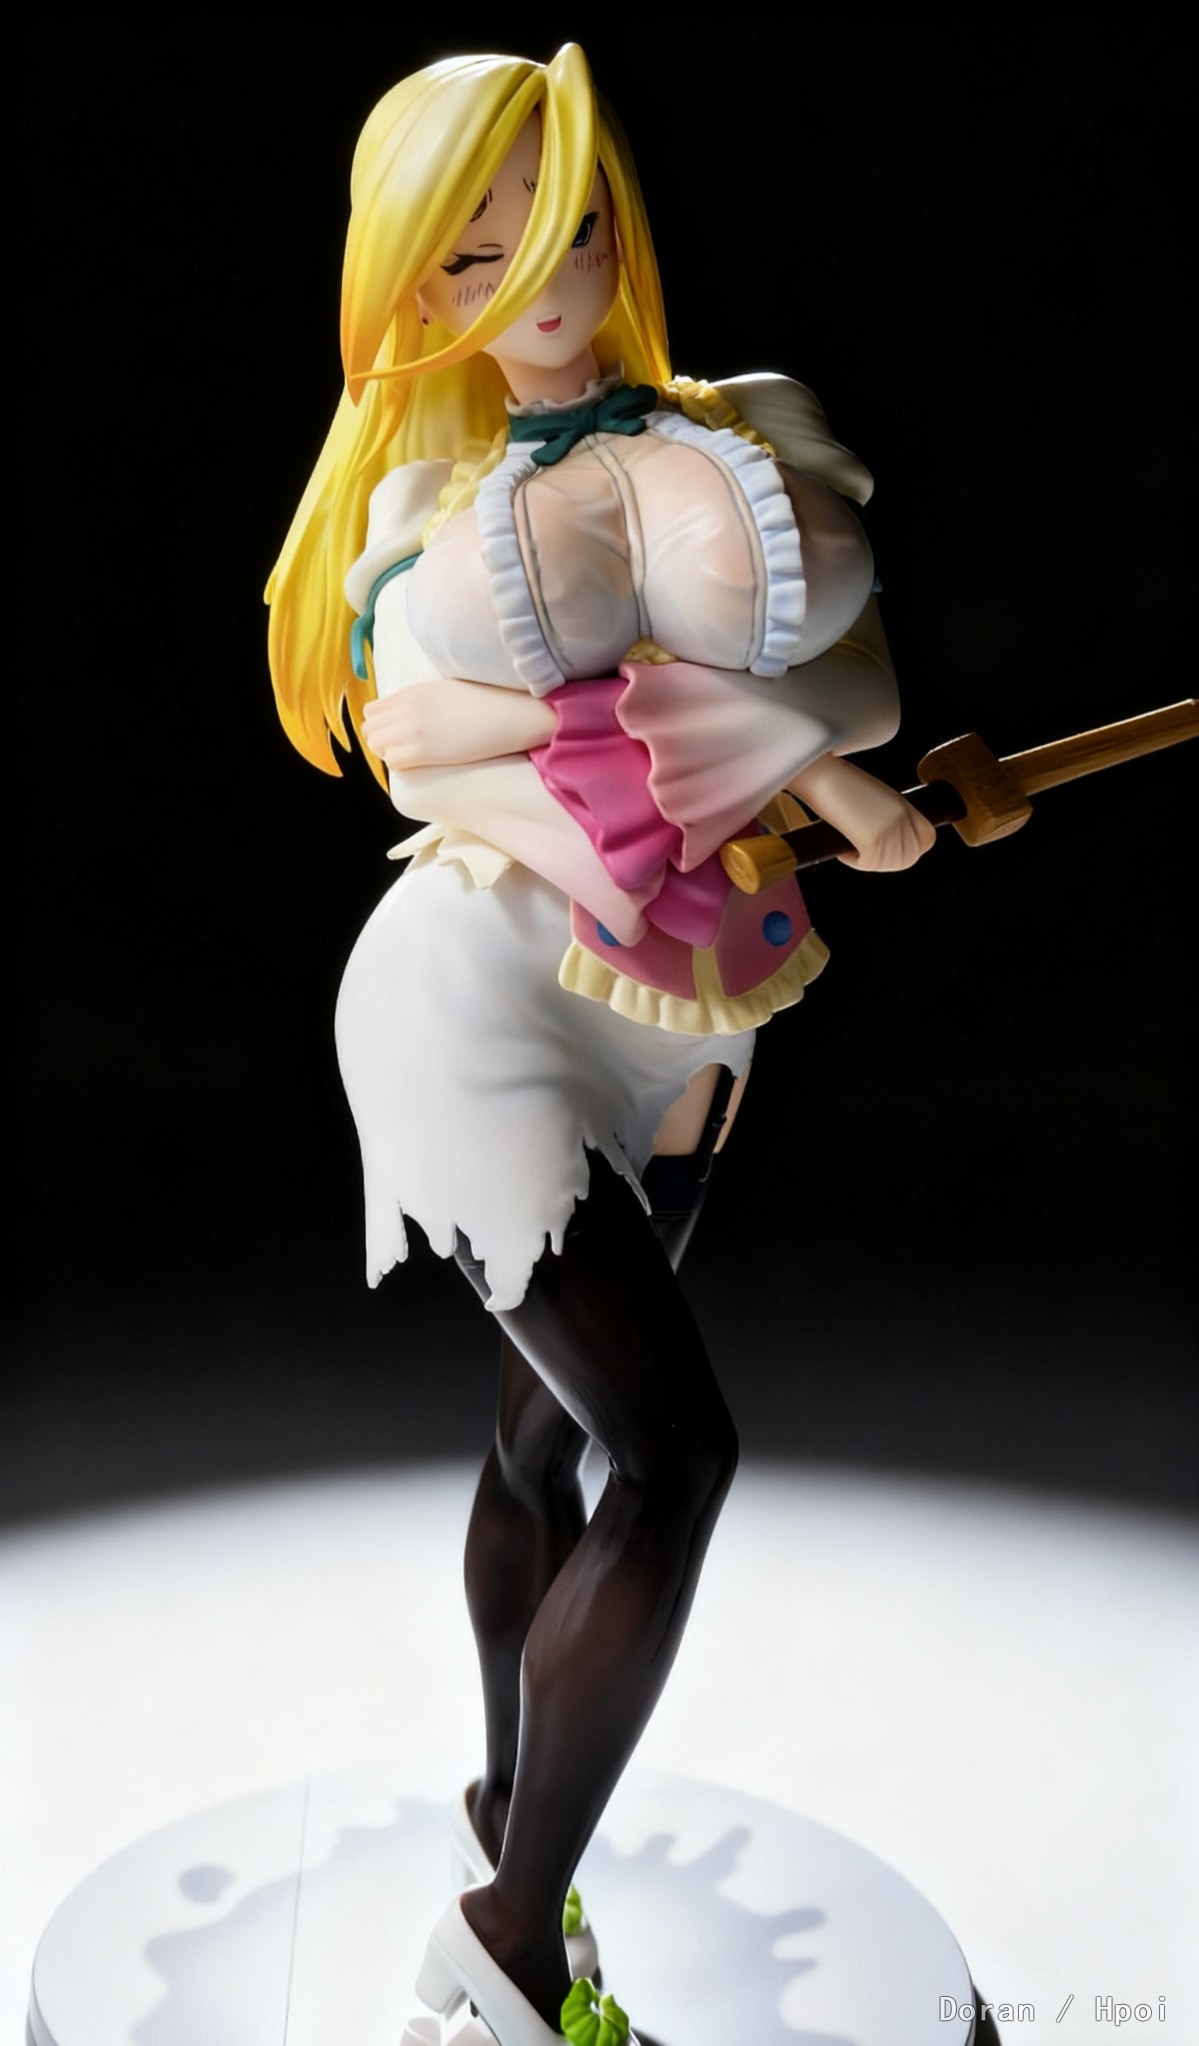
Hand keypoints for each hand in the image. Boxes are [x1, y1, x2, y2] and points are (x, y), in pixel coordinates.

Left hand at [361, 679, 555, 769]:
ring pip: (376, 746)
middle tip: (403, 747)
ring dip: (390, 752)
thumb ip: (420, 700)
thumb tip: (411, 713)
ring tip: (413, 755)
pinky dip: (401, 764)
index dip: (381, 725)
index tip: (396, 732)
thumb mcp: (444, 689)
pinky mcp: (422, 751)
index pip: (372, 711)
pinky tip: (420, 762)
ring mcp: (412, 731)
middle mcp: (405, 710)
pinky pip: (392, 761)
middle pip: (370, 730)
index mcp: (411, 693)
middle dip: (382, 740)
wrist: (507, 713)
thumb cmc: (485, 701)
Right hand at [786, 753, 936, 871]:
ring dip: (867, 860)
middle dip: (886, 860)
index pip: (927, 840)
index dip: (909, 850)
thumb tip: (886, 842)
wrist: (825, 776)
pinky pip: (866, 864)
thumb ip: (890, 819)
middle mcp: (903, 819)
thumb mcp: (878, 800)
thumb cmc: (841, 785)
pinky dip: (851, 859)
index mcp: (907, 807)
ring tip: (850, 847)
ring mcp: (891, 831)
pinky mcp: (875, 841)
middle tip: (863, 852)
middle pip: (908, 858)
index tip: (887, 849)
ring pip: (887, 864)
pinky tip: (843, 849)